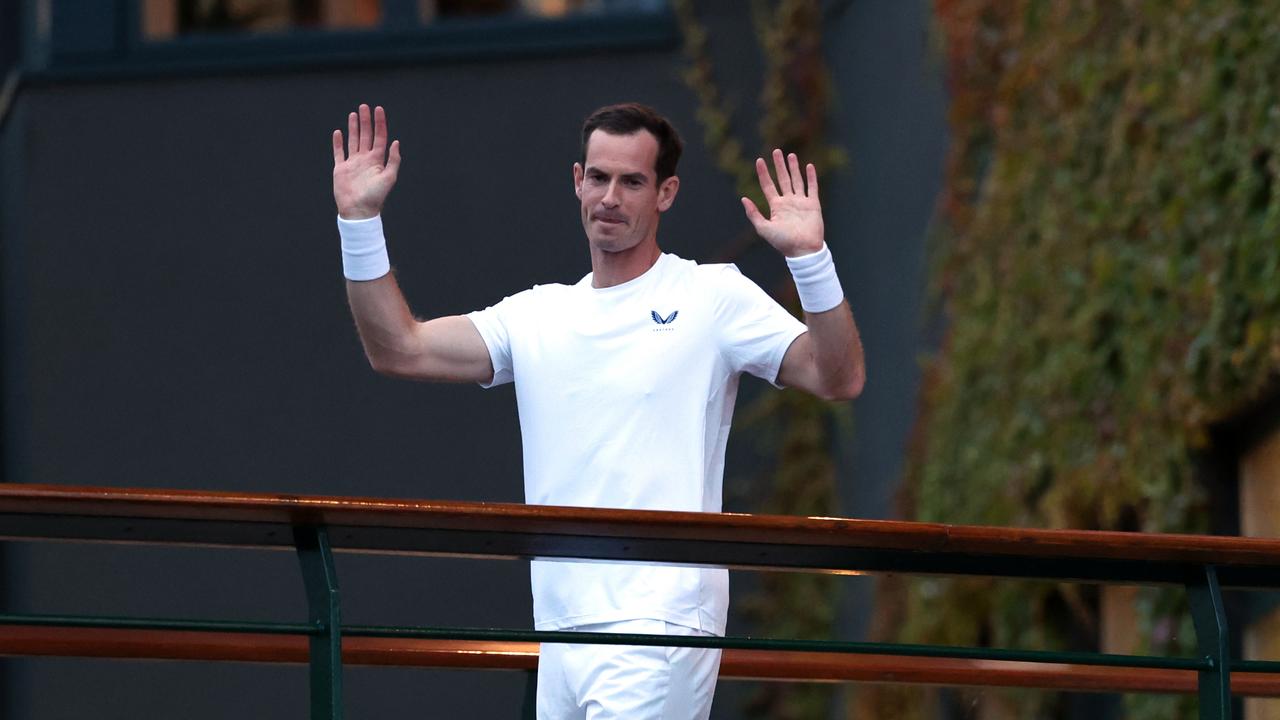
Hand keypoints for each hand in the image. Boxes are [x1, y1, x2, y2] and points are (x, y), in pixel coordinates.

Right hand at [332, 104, 400, 219]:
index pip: (379, 137)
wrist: (358, 211)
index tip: (379, 110)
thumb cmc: (375, 197)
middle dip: (366, 121)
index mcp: (377, 160)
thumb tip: (396, 142)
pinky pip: (339, 152)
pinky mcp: (341, 169)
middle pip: (366, 135)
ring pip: (353, 141)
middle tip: (365, 106)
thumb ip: (393, 160)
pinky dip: (338, 143)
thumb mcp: (389, 178)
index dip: (380, 123)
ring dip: (353, 127)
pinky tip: (338, 132)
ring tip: (354, 114)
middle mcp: (365, 159)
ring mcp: (353, 163)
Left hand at [741, 149, 824, 257]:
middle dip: (779, 165)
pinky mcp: (813, 205)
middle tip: (776, 151)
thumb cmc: (783, 242)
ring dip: (793, 168)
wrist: (803, 250)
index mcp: (776, 207)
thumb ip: (754, 214)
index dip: (763, 173)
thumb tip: (743, 199)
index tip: (759, 160)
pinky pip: (812, 187)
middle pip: (782, 179)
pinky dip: (811, 177)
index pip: (768, 186)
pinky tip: (809, 166)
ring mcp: (801, 202)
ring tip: (790, 155)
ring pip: (796, 180)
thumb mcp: (764, 229)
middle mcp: (788, 202)